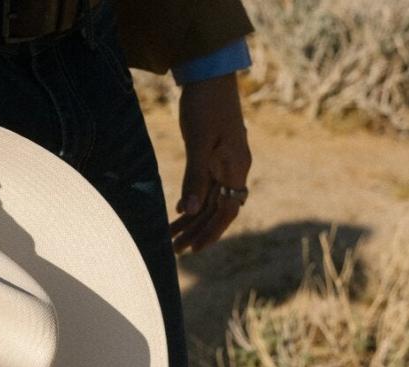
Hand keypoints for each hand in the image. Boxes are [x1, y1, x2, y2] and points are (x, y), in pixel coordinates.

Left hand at [170, 73, 251, 254]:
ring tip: (171, 237)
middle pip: (217, 210)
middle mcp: (234, 168)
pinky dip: (194, 200)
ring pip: (210, 200)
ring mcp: (225, 163)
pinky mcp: (215, 156)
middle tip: (175, 250)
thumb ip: (195, 177)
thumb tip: (191, 211)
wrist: (209, 73)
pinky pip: (207, 186)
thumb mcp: (198, 142)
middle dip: (197, 231)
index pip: (226, 211)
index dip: (211, 232)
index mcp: (236, 167)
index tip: (194, 249)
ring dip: (192, 219)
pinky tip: (179, 210)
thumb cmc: (205, 104)